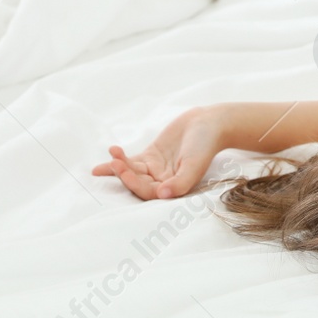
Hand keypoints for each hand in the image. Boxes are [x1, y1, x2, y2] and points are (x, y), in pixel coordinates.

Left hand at [92, 106, 225, 199]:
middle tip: (114, 163)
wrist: (210, 123)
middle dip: (124, 174)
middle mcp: (163, 182)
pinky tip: (107, 156)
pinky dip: (119, 160)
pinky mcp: (151, 156)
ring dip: (118, 167)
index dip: (134, 183)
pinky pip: (132, 161)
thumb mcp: (195, 164)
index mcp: (174, 188)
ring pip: (132, 172)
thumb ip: (181, 182)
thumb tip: (162, 194)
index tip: (124, 171)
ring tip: (107, 160)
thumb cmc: (206, 145)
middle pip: (137, 183)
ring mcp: (156, 169)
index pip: (148, 192)